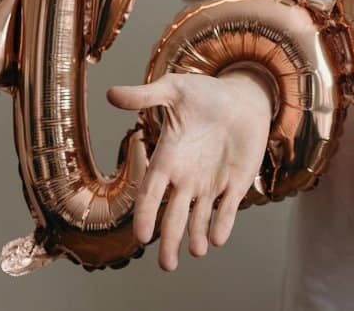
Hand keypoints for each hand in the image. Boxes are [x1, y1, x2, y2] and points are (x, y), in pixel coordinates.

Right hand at [107, 70, 272, 269]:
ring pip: (200, 218)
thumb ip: (145, 96)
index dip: (146, 215)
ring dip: (197, 236)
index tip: (142, 236)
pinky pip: (228, 208)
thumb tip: (111, 93)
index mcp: (167, 159)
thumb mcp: (174, 89)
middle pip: (173, 216)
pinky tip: (218, 238)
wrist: (242, 97)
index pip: (151, 193)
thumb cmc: (205, 93)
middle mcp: (186, 177)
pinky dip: (223, 223)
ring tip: (196, 251)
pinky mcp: (235, 182)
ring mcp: (211, 182)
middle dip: (169, 241)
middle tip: (167, 266)